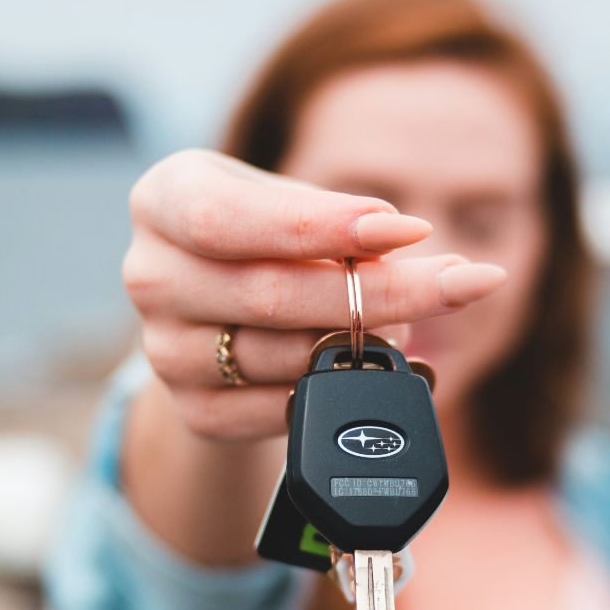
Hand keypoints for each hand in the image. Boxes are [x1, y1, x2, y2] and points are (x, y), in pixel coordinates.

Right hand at [123, 149, 507, 440]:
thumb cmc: (264, 233)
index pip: (229, 218)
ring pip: (283, 357)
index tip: (412, 230)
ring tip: (408, 323)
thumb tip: (404, 251)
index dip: (323, 227)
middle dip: (381, 292)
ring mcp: (164, 350)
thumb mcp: (289, 202)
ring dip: (364, 346)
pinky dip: (331, 391)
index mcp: (164, 199)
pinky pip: (275, 410)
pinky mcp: (191, 409)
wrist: (217, 306)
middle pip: (271, 294)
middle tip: (460, 283)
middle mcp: (150, 275)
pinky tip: (364, 369)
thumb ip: (333, 220)